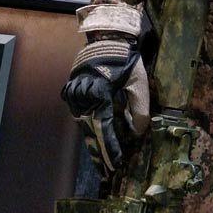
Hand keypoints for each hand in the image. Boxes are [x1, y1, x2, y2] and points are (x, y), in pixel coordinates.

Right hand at [62, 38, 149, 175]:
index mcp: (99, 95)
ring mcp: (75, 94)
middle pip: (91, 132)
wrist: (108, 40)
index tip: (116, 164)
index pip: (105, 128)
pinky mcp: (73, 92)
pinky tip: (95, 141)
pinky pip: (80, 116)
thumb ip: (139, 108)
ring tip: (100, 162)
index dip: (111, 148)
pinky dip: (88, 129)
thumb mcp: (138, 83)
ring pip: (84, 126)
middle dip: (100, 153)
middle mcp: (83, 97)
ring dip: (93, 143)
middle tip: (106, 172)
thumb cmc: (126, 60)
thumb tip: (138, 133)